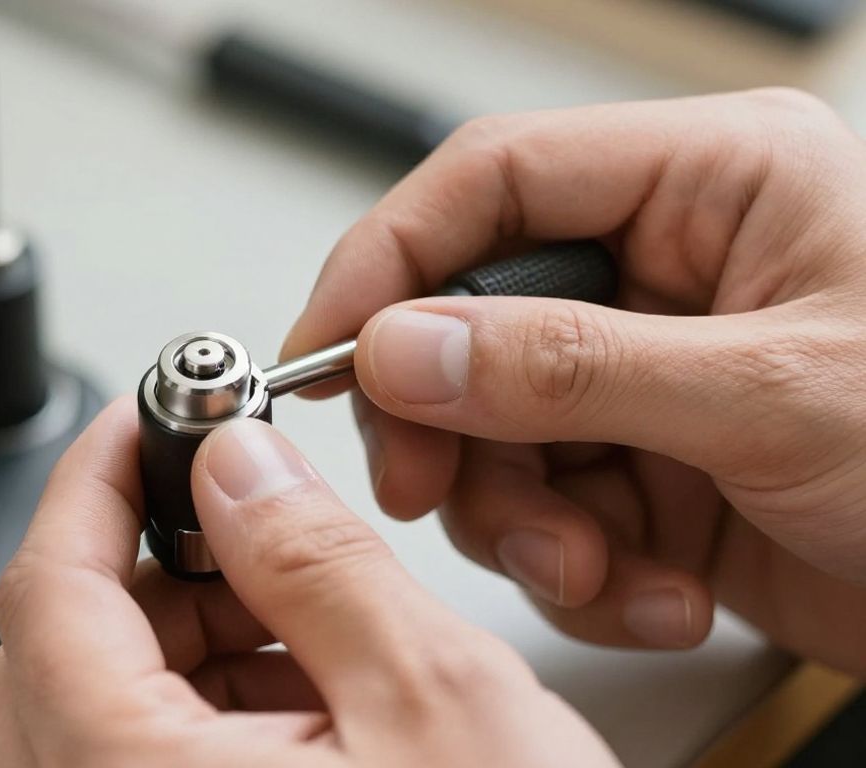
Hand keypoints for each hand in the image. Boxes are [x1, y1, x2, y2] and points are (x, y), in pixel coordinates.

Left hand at [0, 398, 617, 766]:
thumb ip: (316, 563)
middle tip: (244, 526)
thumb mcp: (434, 702)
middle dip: (147, 567)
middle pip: (51, 655)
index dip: (92, 481)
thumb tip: (239, 466)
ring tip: (302, 627)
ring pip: (90, 716)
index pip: (45, 593)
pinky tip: (303, 705)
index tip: (143, 422)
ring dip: (179, 642)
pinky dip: (199, 714)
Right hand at [285, 88, 865, 673]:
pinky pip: (554, 508)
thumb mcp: (773, 395)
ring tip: (597, 566)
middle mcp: (670, 273)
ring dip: (523, 518)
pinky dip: (583, 569)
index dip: (389, 263)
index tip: (326, 350)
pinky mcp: (660, 470)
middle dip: (451, 426)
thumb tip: (404, 347)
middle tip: (433, 490)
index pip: (490, 184)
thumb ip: (567, 368)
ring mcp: (658, 378)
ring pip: (499, 432)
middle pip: (472, 321)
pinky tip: (657, 591)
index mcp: (709, 187)